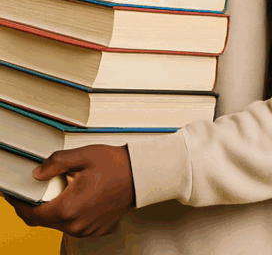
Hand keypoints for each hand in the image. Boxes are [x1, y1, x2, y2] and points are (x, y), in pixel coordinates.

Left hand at [3, 145, 134, 237]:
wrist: (141, 175)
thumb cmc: (117, 166)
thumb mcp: (84, 155)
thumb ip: (56, 162)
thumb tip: (37, 173)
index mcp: (69, 207)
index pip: (31, 213)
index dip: (19, 204)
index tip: (14, 195)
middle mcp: (76, 224)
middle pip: (43, 220)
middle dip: (38, 204)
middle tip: (44, 186)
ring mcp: (86, 229)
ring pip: (57, 224)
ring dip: (55, 209)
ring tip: (68, 189)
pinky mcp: (94, 230)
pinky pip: (73, 226)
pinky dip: (70, 214)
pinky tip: (80, 198)